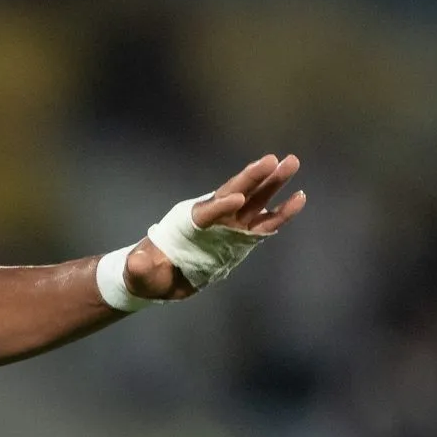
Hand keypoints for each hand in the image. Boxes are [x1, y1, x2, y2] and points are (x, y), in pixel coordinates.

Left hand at [124, 153, 305, 299]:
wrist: (158, 278)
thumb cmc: (146, 272)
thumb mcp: (138, 271)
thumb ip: (140, 267)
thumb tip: (137, 262)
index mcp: (187, 223)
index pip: (206, 212)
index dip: (220, 206)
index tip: (238, 199)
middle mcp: (211, 218)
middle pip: (235, 193)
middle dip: (254, 177)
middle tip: (275, 159)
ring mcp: (228, 226)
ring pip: (255, 200)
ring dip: (273, 183)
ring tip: (292, 162)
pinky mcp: (241, 237)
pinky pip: (265, 223)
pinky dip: (282, 212)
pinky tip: (300, 198)